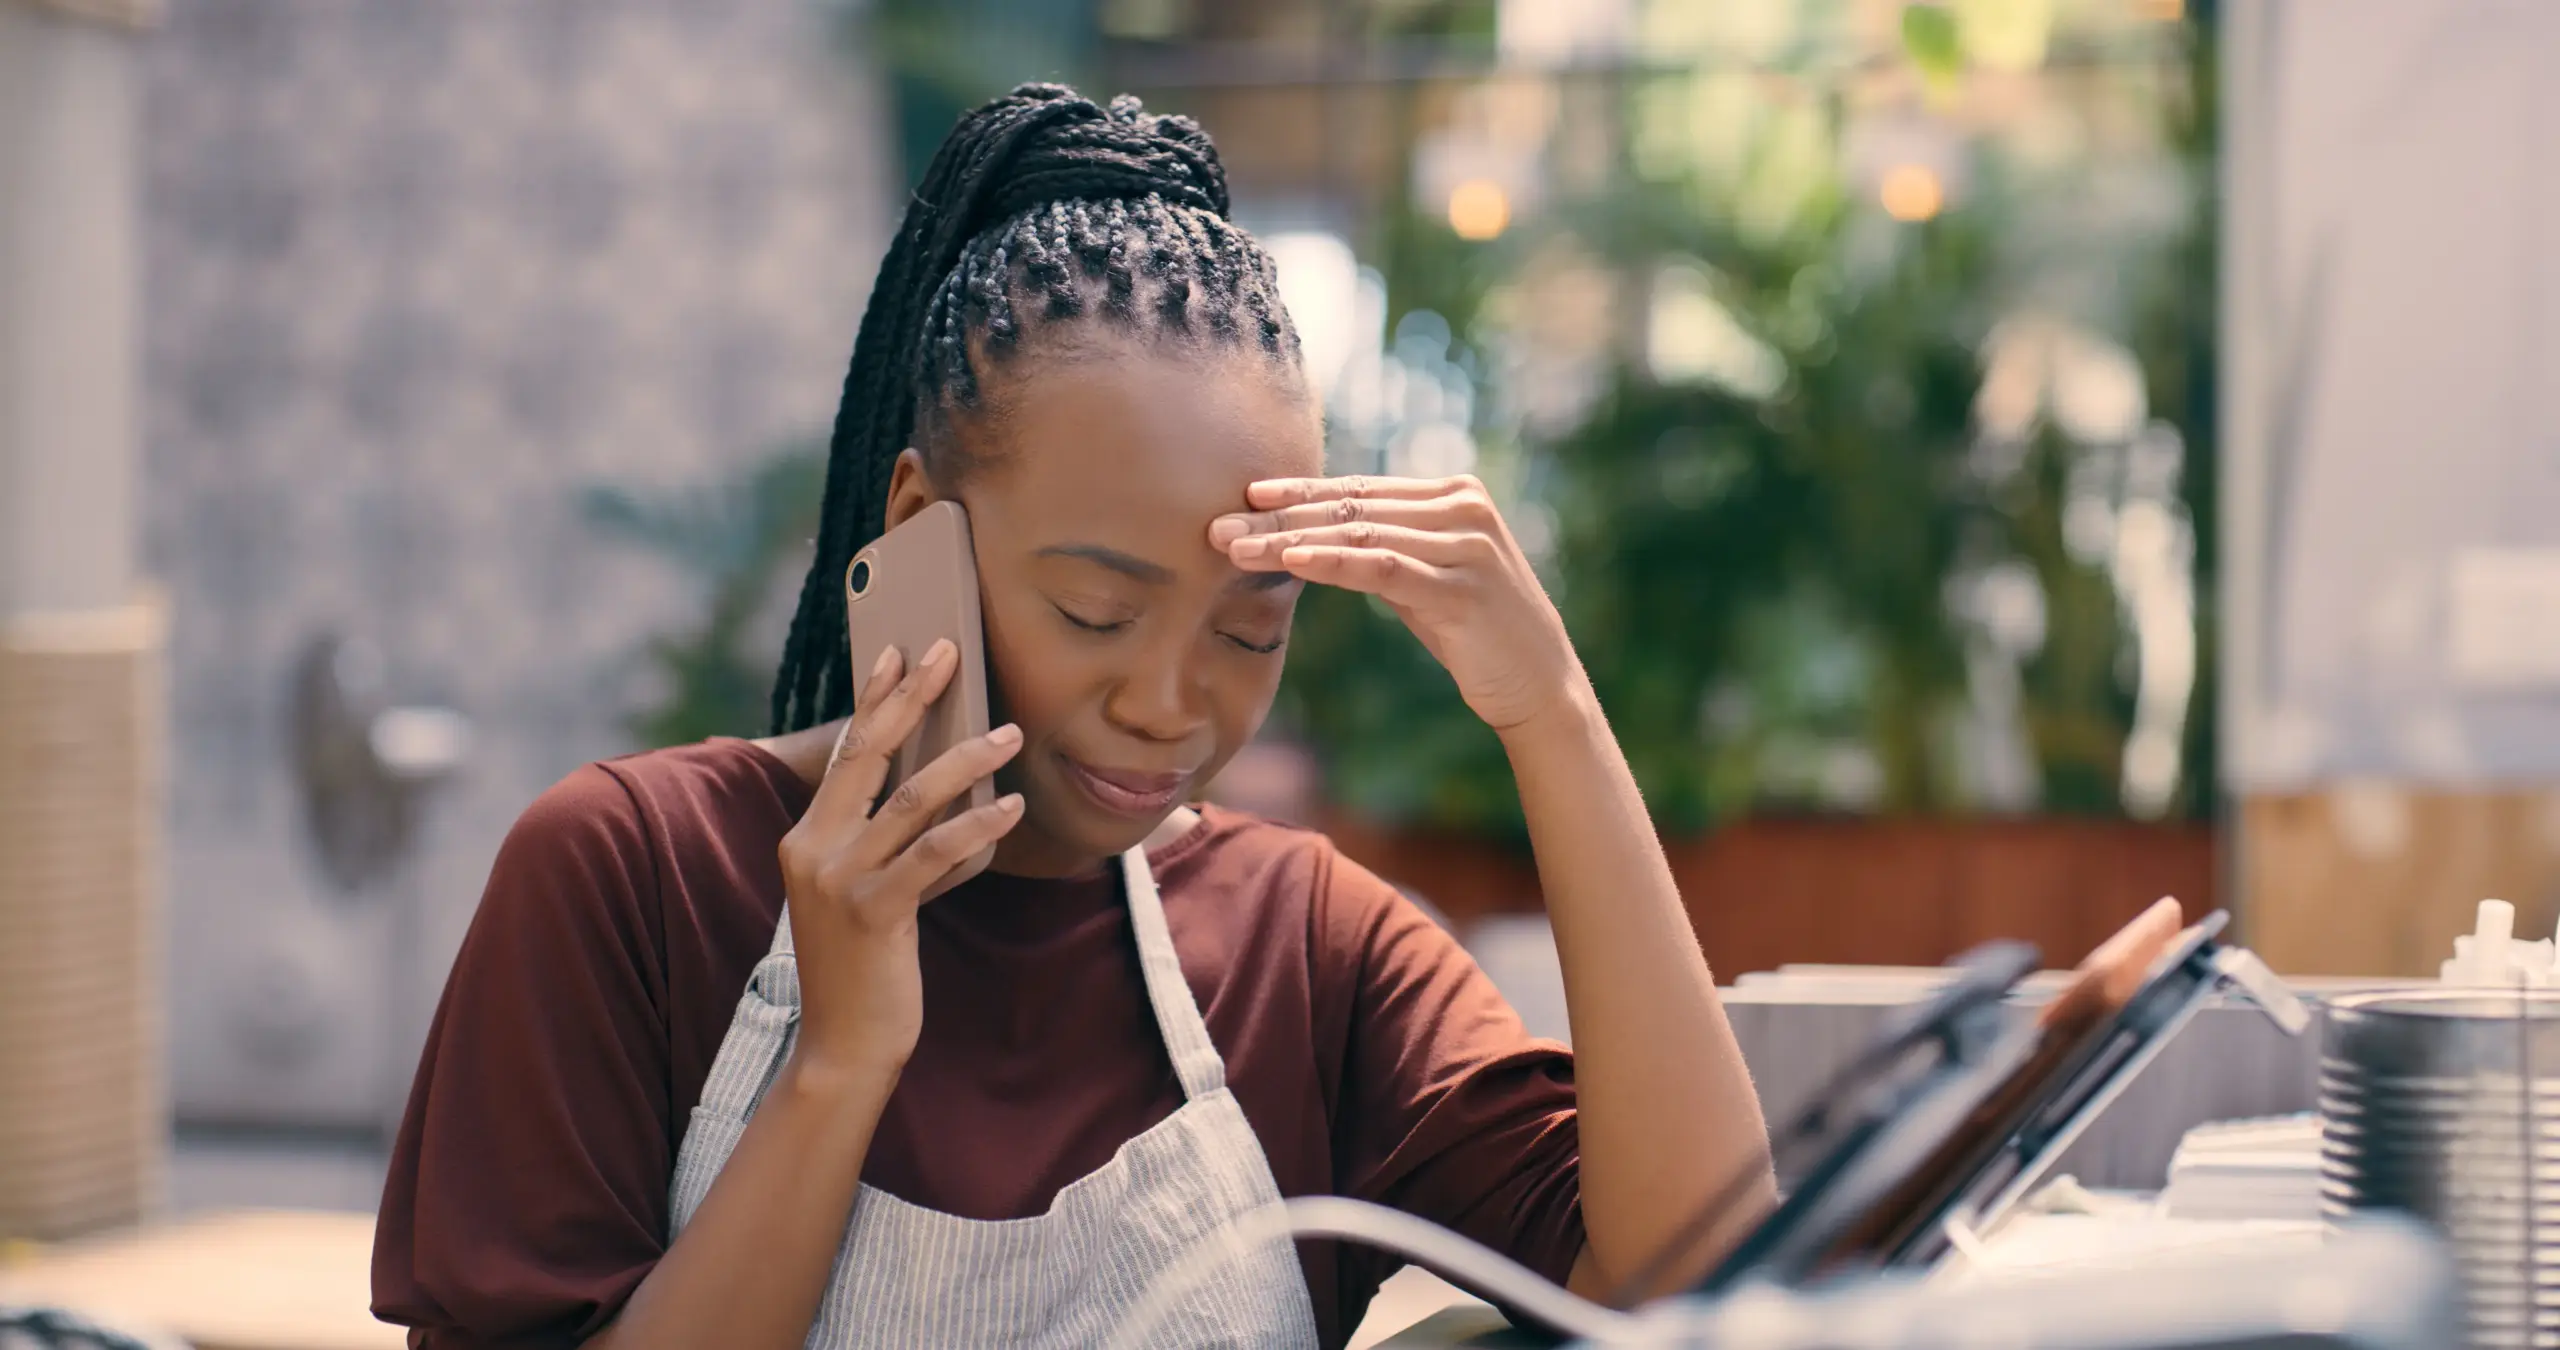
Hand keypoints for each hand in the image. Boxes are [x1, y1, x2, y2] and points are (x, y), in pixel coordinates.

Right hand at [775, 639, 1025, 1075]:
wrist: (844, 1044)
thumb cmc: (866, 965)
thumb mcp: (867, 891)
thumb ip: (893, 842)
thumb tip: (952, 790)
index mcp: (806, 837)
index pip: (845, 754)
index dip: (873, 699)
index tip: (897, 652)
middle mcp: (812, 848)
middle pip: (867, 754)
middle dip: (910, 697)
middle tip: (949, 652)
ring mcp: (837, 878)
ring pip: (910, 798)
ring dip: (966, 759)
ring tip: (1010, 734)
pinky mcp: (871, 911)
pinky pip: (932, 853)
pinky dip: (976, 826)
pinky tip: (1010, 807)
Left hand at [1211, 474, 1583, 733]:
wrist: (1540, 684)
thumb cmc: (1475, 632)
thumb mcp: (1425, 577)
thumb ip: (1383, 547)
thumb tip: (1310, 533)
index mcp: (1453, 494)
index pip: (1360, 488)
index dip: (1300, 491)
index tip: (1246, 496)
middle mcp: (1463, 507)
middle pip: (1352, 507)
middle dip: (1279, 516)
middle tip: (1218, 525)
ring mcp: (1468, 544)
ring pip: (1359, 534)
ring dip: (1289, 540)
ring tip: (1235, 549)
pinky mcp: (1463, 586)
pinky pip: (1384, 567)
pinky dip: (1333, 562)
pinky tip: (1291, 561)